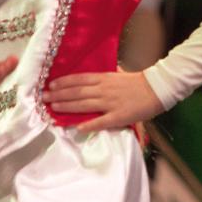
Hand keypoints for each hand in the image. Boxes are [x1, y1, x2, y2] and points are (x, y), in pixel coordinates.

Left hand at [42, 71, 162, 131]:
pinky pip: (102, 121)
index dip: (64, 82)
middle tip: (44, 97)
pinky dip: (89, 124)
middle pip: (77, 92)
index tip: (50, 85)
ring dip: (68, 106)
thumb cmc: (139, 82)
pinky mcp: (119, 116)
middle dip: (59, 94)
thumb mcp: (120, 74)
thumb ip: (106, 76)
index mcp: (105, 79)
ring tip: (53, 108)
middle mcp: (104, 90)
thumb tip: (93, 78)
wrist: (157, 88)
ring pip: (85, 104)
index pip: (79, 79)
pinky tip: (78, 127)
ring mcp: (111, 103)